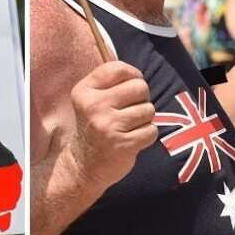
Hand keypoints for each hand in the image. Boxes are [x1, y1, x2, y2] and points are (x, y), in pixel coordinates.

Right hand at [64, 60, 157, 190]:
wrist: (83, 165)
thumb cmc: (93, 126)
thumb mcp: (89, 100)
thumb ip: (108, 83)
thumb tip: (137, 74)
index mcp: (84, 91)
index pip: (118, 68)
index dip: (133, 75)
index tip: (131, 87)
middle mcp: (94, 106)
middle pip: (139, 87)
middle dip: (141, 99)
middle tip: (131, 111)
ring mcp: (108, 126)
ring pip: (148, 109)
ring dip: (144, 119)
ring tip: (129, 127)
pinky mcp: (122, 144)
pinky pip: (152, 130)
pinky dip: (147, 136)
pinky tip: (132, 140)